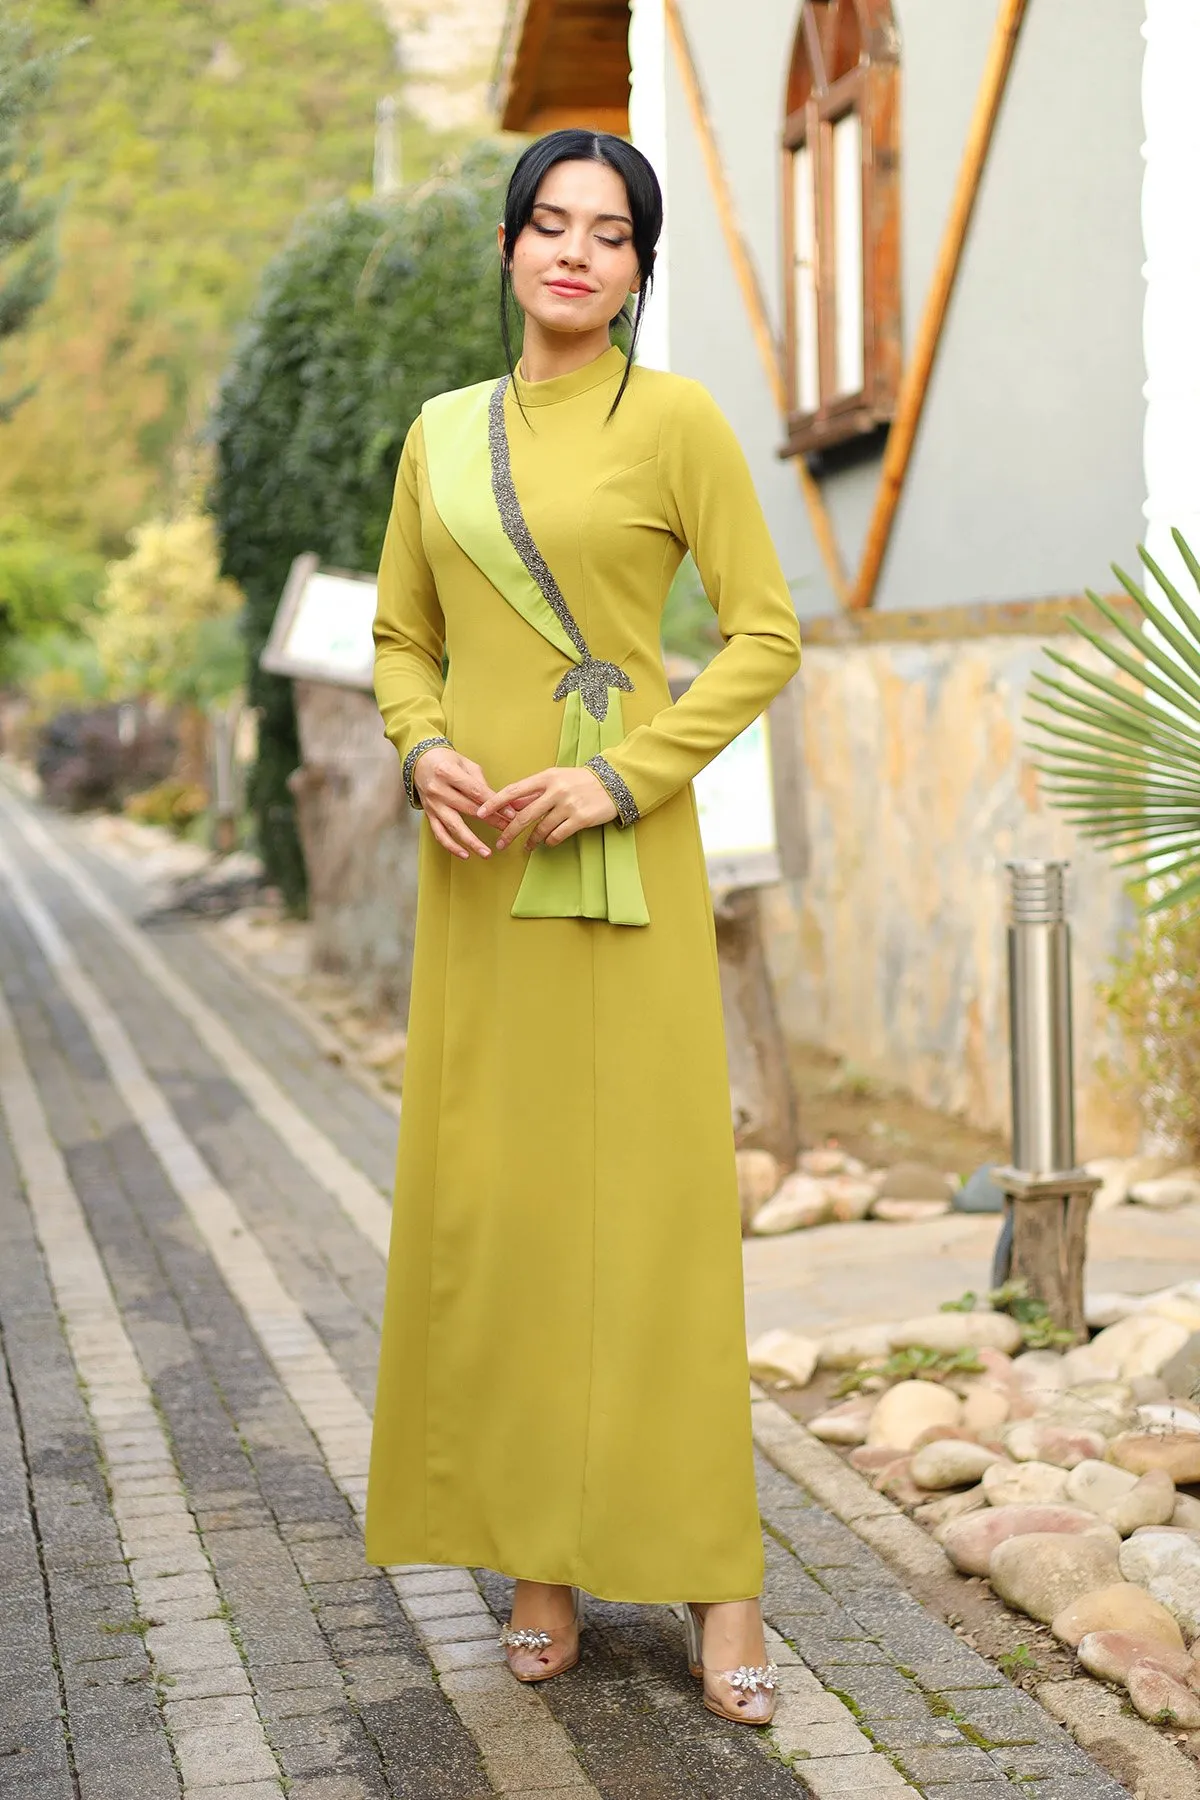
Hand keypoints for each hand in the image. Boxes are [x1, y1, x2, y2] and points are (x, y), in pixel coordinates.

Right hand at [414, 746, 510, 859]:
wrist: (420, 762)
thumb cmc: (445, 760)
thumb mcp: (464, 762)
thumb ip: (480, 781)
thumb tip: (499, 800)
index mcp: (448, 772)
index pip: (476, 792)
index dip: (495, 804)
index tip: (510, 814)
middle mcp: (438, 790)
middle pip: (469, 809)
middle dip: (491, 821)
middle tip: (508, 830)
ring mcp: (433, 804)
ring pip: (454, 826)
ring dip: (471, 842)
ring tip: (486, 853)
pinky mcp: (429, 815)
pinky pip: (440, 834)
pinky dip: (451, 846)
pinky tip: (465, 854)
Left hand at [478, 766, 616, 851]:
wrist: (613, 783)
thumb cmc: (580, 781)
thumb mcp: (556, 779)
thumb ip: (535, 792)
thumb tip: (511, 806)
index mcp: (546, 777)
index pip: (514, 790)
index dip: (495, 802)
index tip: (480, 813)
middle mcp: (555, 790)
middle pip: (524, 814)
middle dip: (509, 831)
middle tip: (500, 843)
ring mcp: (568, 805)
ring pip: (540, 828)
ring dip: (531, 840)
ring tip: (526, 847)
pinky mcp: (580, 818)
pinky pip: (557, 835)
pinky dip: (549, 841)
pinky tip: (548, 842)